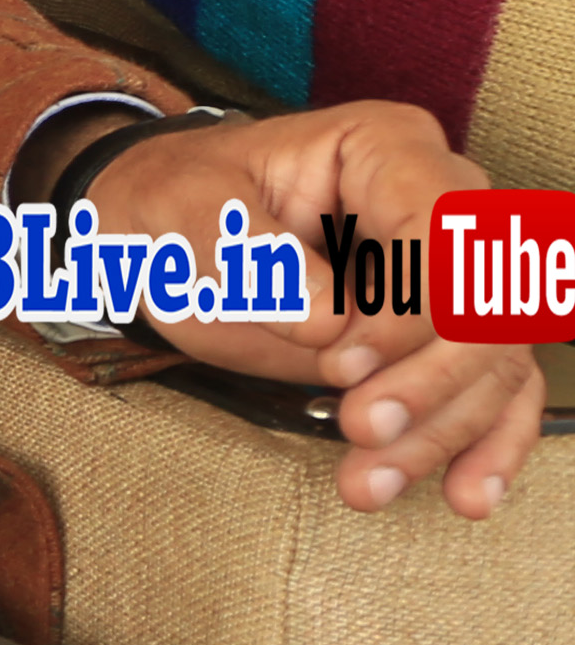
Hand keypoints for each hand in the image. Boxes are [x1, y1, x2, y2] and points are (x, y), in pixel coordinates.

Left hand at [104, 105, 542, 517]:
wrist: (152, 234)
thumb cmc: (171, 202)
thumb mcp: (182, 208)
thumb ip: (251, 253)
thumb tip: (331, 323)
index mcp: (386, 149)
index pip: (445, 234)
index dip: (410, 310)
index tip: (342, 365)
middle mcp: (440, 205)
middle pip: (483, 305)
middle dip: (432, 383)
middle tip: (358, 430)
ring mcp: (446, 276)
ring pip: (491, 361)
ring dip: (441, 431)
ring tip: (366, 483)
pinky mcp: (435, 338)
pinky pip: (491, 391)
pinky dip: (482, 444)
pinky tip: (464, 495)